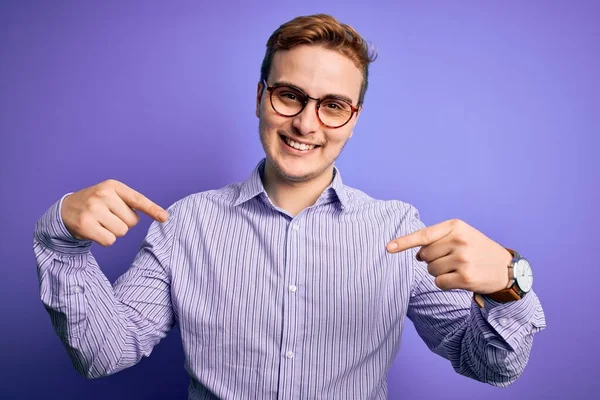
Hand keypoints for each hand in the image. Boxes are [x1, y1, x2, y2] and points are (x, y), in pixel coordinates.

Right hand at [61, 179, 167, 246]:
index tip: (164, 217)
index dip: (152, 209)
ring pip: (122, 232)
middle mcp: (103, 195)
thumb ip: (131, 202)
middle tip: (108, 217)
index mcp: (112, 186)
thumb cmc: (96, 203)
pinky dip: (105, 240)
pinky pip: (109, 241)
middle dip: (123, 223)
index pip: (137, 199)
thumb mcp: (111, 195)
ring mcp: (93, 210)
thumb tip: (162, 215)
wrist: (65, 210)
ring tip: (101, 222)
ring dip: (114, 232)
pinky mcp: (85, 225)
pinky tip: (95, 230)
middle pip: (132, 222)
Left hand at [386, 219, 512, 293]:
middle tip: (451, 260)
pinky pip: (439, 283)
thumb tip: (416, 255)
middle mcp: (459, 241)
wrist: (506, 268)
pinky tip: (460, 279)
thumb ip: (438, 239)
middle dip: (432, 260)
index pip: (424, 235)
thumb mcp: (462, 235)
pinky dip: (444, 283)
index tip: (388, 248)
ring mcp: (462, 259)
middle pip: (424, 255)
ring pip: (430, 270)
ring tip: (459, 268)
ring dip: (439, 272)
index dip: (404, 242)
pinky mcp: (465, 277)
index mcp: (455, 226)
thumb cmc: (477, 250)